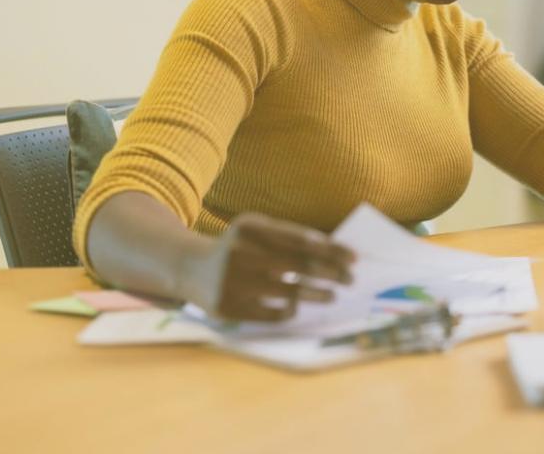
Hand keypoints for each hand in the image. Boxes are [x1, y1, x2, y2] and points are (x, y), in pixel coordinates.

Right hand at [186, 213, 355, 321]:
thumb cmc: (237, 248)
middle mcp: (239, 252)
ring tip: (332, 295)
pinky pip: (272, 314)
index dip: (332, 250)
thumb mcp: (257, 232)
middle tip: (350, 280)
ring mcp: (232, 282)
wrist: (189, 268)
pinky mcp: (228, 307)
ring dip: (318, 294)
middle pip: (299, 265)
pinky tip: (296, 305)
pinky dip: (290, 310)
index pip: (302, 240)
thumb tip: (336, 252)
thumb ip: (289, 237)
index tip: (354, 258)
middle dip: (332, 273)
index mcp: (250, 228)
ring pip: (289, 292)